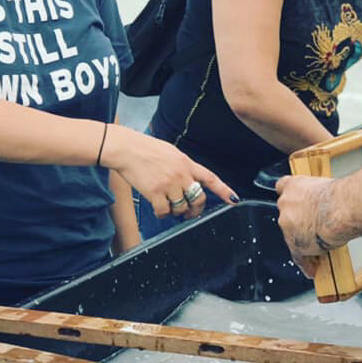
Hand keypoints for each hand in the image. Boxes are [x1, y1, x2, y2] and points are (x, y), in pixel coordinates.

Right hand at [102, 126, 237, 219]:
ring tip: (168, 205)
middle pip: (198, 198)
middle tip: (189, 213)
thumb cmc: (145, 149)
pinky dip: (162, 213)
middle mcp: (181, 174)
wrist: (127, 149)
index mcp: (186, 163)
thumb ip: (182, 167)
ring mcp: (169, 184)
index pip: (210, 178)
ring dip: (176, 211)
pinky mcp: (155, 192)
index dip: (224, 190)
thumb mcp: (171, 153)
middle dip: (195, 209)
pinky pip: (164, 212)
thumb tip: (187, 182)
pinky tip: (157, 207)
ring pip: (181, 208)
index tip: (234, 200)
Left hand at [275, 174, 335, 274]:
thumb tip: (328, 201)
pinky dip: (306, 263)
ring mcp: (287, 224)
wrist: (338, 209)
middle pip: (287, 215)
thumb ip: (318, 194)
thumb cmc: (338, 196)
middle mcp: (285, 203)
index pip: (282, 187)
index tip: (294, 201)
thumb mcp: (325, 186)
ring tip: (316, 253)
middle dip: (298, 223)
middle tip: (312, 231)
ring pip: (292, 236)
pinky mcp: (294, 243)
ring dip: (303, 242)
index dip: (291, 196)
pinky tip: (312, 270)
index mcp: (293, 185)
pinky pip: (298, 256)